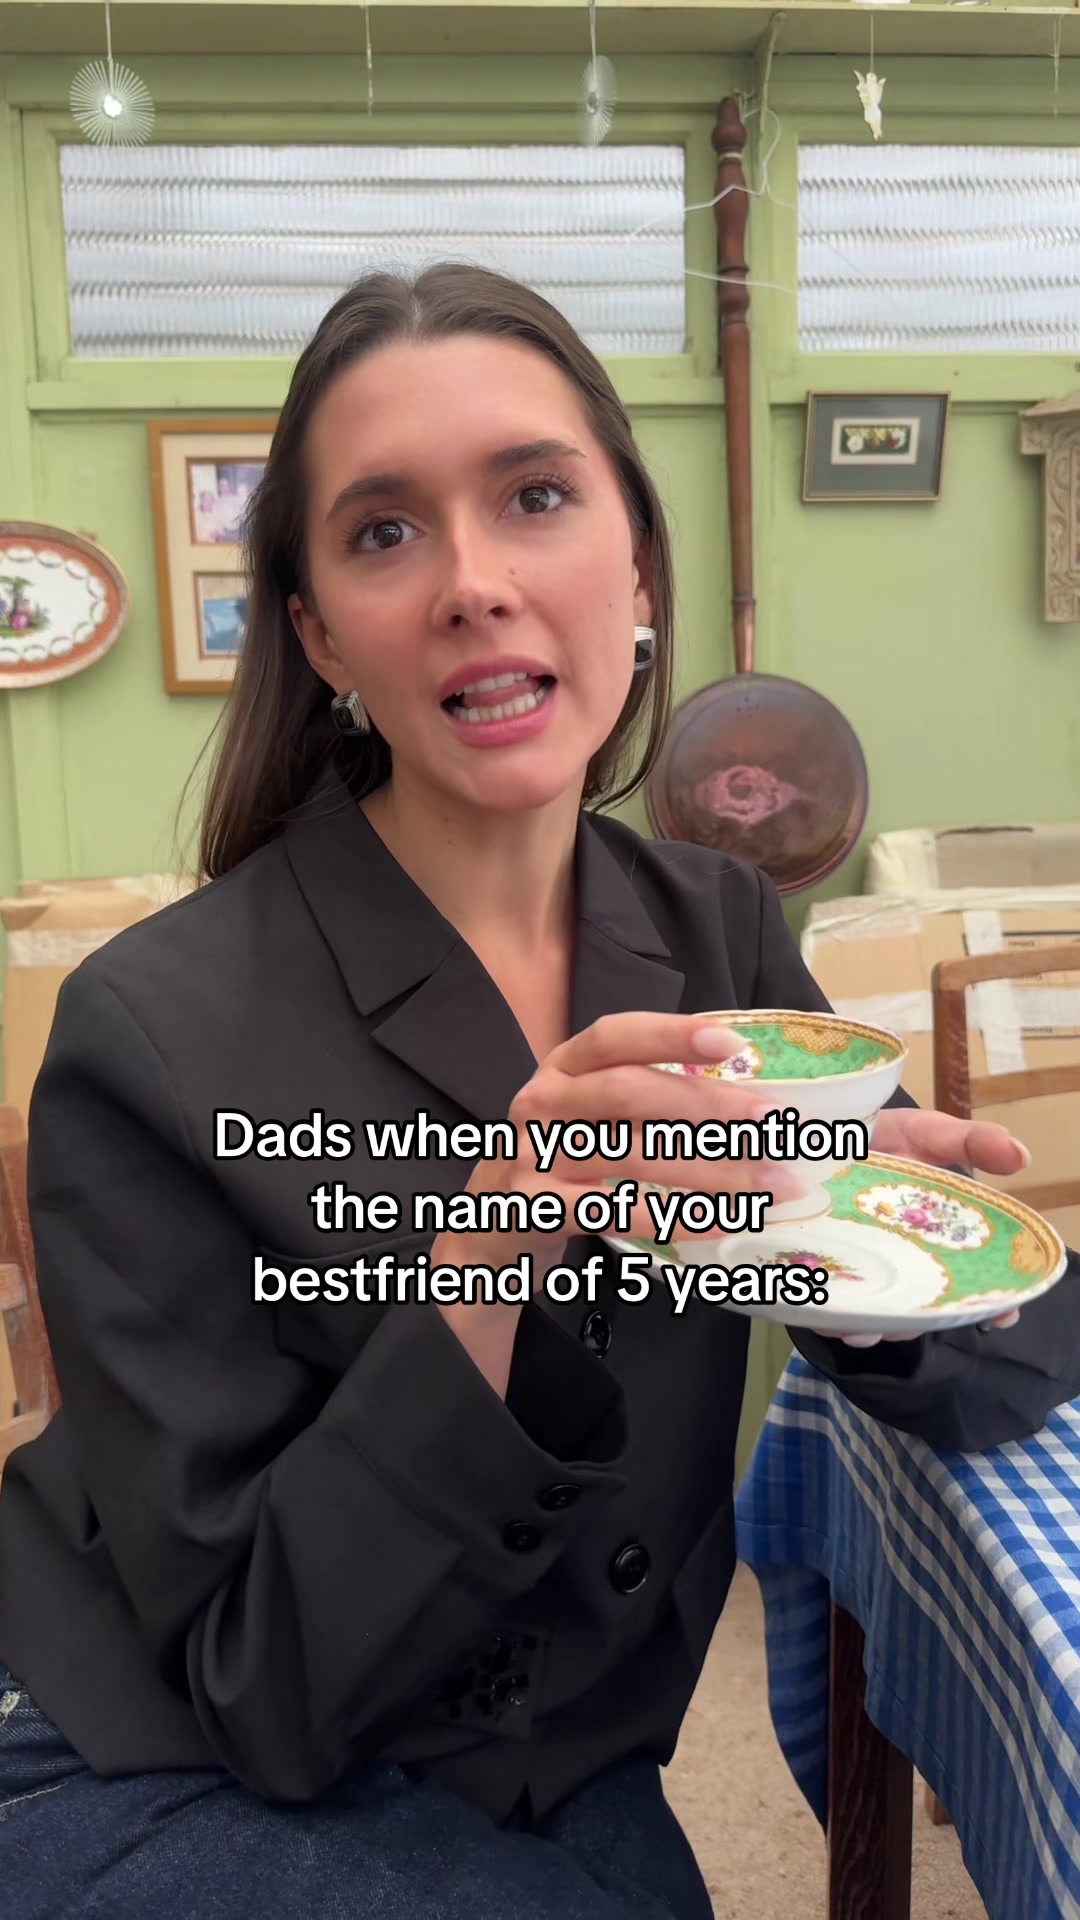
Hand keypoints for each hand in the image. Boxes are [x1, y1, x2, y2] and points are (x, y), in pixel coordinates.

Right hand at [430, 1012, 808, 1391]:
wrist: (491, 1228)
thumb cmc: (564, 1160)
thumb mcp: (590, 1115)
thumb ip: (648, 1096)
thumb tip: (746, 1092)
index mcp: (563, 1066)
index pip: (615, 1036)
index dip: (672, 1035)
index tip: (734, 1044)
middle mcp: (543, 1101)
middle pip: (627, 1093)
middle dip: (707, 1105)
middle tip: (773, 1120)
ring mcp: (534, 1155)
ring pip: (630, 1156)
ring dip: (710, 1171)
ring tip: (769, 1181)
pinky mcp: (536, 1208)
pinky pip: (617, 1212)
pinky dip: (675, 1217)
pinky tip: (723, 1220)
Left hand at [829, 1106, 1029, 1347]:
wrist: (828, 1132)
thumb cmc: (889, 1140)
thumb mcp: (932, 1135)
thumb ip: (972, 1143)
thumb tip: (1020, 1156)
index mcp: (937, 1245)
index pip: (971, 1286)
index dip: (989, 1305)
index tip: (1003, 1314)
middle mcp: (901, 1265)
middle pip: (918, 1310)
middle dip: (918, 1322)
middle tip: (914, 1320)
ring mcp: (859, 1270)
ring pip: (870, 1315)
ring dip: (869, 1325)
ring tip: (866, 1325)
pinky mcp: (814, 1268)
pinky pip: (821, 1303)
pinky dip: (825, 1312)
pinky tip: (826, 1308)